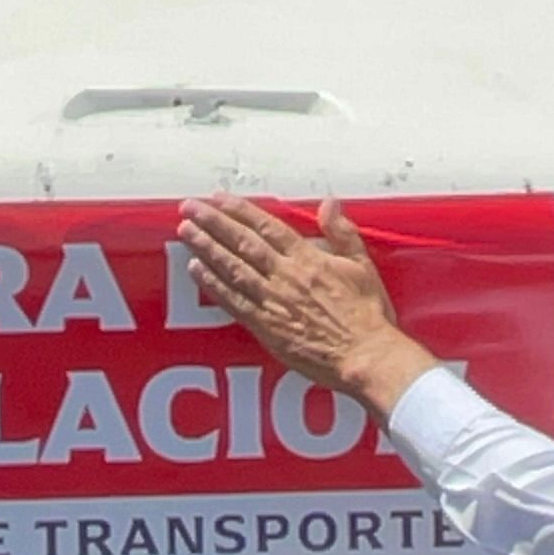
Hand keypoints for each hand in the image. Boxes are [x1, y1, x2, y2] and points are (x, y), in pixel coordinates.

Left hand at [176, 193, 436, 417]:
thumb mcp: (363, 265)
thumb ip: (342, 232)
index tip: (219, 198)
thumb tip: (328, 203)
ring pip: (232, 268)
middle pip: (243, 243)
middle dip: (213, 222)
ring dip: (206, 247)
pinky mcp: (266, 327)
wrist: (366, 356)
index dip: (241, 210)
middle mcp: (286, 276)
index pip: (268, 227)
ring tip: (185, 231)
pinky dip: (213, 284)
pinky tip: (196, 269)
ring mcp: (273, 301)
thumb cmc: (368, 315)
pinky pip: (233, 302)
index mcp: (308, 259)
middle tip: (189, 207)